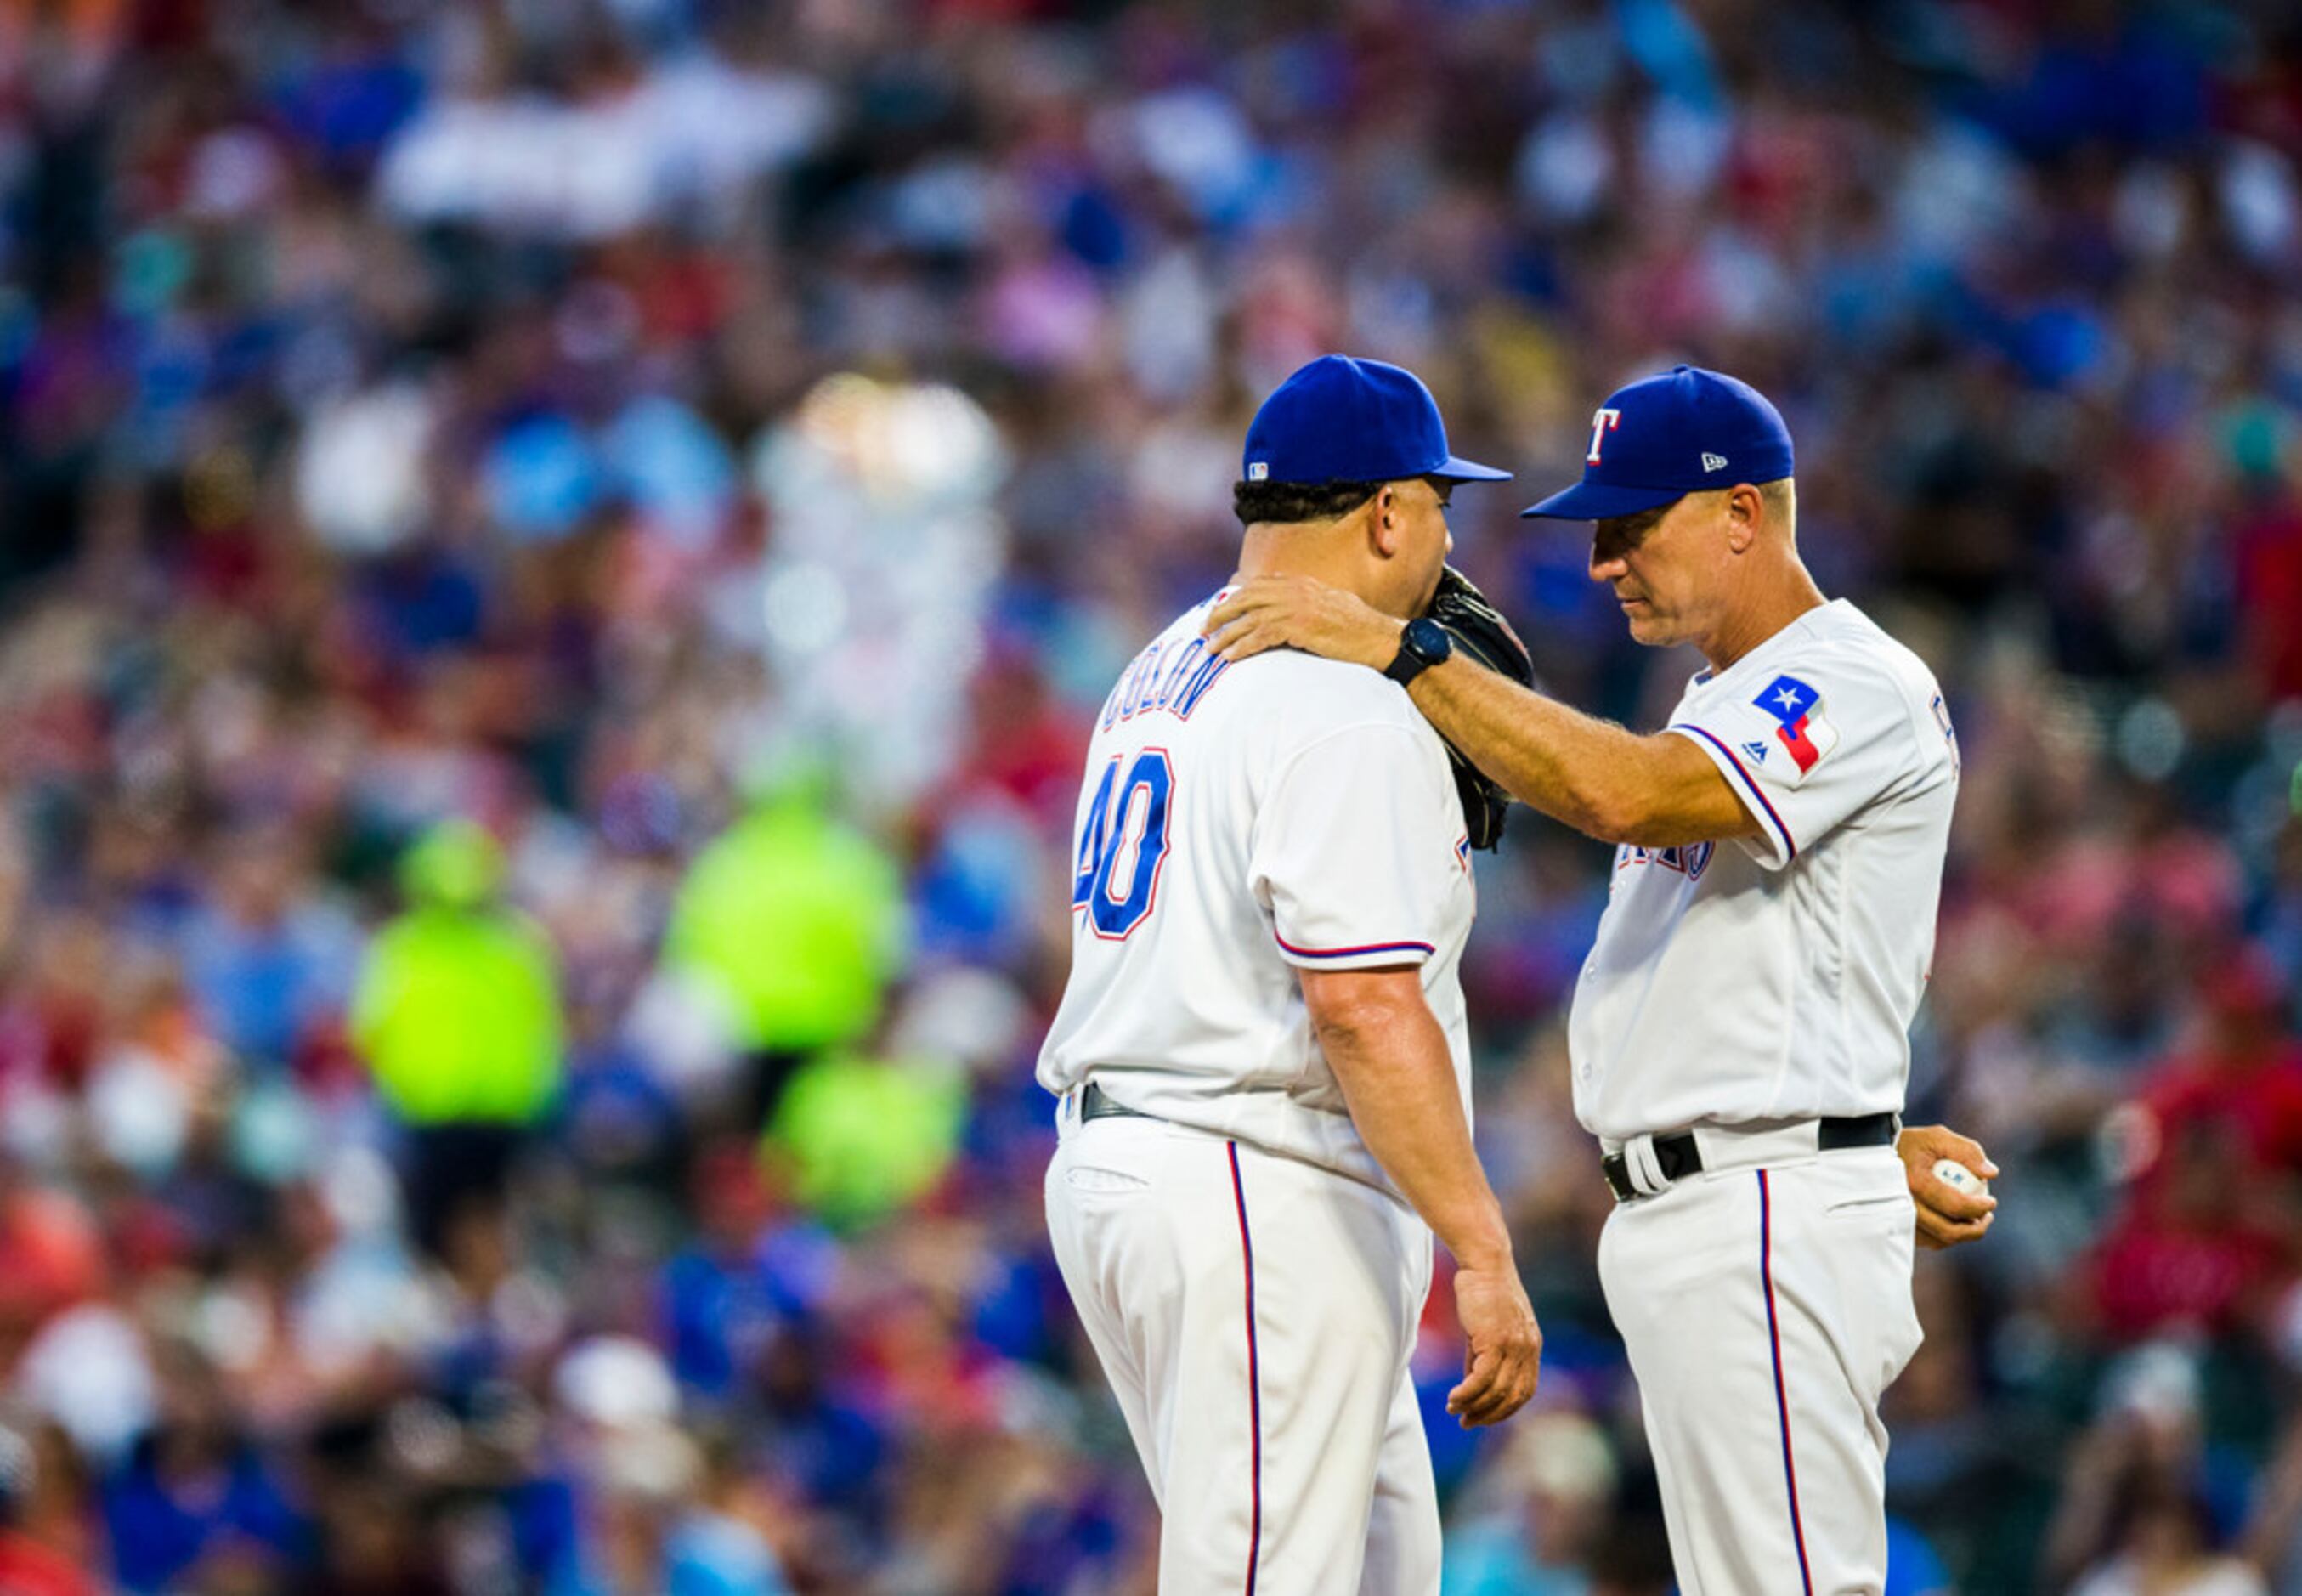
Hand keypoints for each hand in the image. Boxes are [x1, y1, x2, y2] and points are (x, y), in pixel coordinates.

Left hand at [1204, 575, 1403, 668]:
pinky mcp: (1299, 626)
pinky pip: (1261, 635)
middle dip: (1221, 612)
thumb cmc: (1357, 627)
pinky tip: (1230, 657)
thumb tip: (1284, 603)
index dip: (1235, 597)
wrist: (1378, 637)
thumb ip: (1304, 600)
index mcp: (1300, 583)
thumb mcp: (1329, 604)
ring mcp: (1296, 606)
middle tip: (1203, 628)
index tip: (1219, 610)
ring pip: (1249, 617)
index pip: (1257, 585)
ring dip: (1226, 633)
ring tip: (1210, 648)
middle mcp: (1295, 590)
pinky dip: (1242, 646)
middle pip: (1246, 597)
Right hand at [1446, 1262, 1541, 1426]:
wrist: (1484, 1264)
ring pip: (1496, 1391)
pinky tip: (1454, 1398)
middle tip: (1468, 1422)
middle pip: (1513, 1397)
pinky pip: (1482, 1378)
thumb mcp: (1490, 1327)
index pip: (1524, 1391)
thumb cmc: (1484, 1291)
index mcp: (1531, 1346)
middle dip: (1490, 1415)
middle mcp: (1527, 1349)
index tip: (1484, 1416)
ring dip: (1474, 1406)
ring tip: (1455, 1410)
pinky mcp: (1495, 1340)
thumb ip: (1485, 1355)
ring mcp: (1514, 1346)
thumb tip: (1472, 1382)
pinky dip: (1468, 1393)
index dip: (1505, 1409)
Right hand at [1897, 1123, 1998, 1249]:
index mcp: (1915, 1183)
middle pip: (1948, 1231)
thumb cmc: (1910, 1144)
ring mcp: (1898, 1220)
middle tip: (1987, 1217)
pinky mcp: (1897, 1228)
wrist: (1874, 1155)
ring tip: (1975, 1220)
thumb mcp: (1937, 1137)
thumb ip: (1967, 1151)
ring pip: (1939, 1240)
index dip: (1980, 1208)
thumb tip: (1991, 1173)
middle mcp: (1904, 1206)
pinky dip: (1945, 1236)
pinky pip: (1927, 1242)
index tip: (1992, 1202)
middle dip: (1976, 1229)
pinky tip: (1954, 1222)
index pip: (1956, 1206)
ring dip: (1963, 1235)